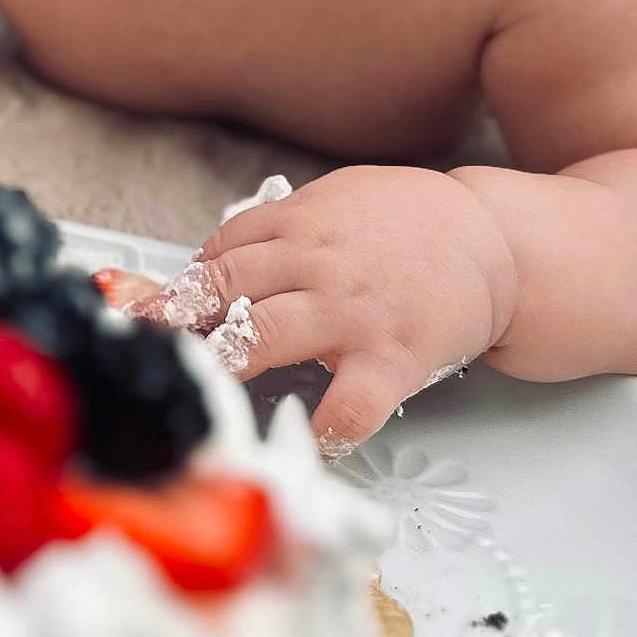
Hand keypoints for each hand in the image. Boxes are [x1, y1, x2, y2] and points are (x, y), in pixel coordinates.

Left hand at [131, 167, 519, 457]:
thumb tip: (215, 259)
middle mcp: (316, 265)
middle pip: (223, 289)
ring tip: (194, 388)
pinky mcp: (392, 359)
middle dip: (173, 321)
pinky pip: (349, 406)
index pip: (218, 254)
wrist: (494, 240)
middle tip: (143, 350)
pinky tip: (305, 437)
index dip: (178, 287)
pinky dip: (323, 429)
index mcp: (299, 224)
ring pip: (263, 338)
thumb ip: (279, 227)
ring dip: (220, 364)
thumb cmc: (411, 223)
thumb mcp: (337, 199)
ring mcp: (351, 313)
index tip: (147, 314)